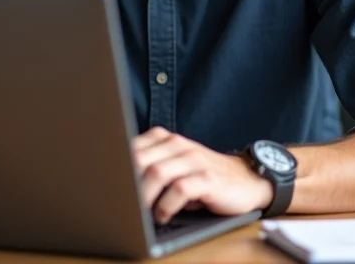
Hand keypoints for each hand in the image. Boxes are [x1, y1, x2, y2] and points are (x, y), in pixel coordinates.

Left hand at [132, 127, 273, 222]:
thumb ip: (152, 167)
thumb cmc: (204, 177)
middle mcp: (179, 145)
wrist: (246, 180)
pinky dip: (167, 205)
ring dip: (144, 197)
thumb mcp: (176, 167)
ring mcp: (194, 160)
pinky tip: (163, 215)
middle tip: (122, 203)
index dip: (118, 167)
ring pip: (158, 173)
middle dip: (127, 184)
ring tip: (140, 213)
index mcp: (167, 139)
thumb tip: (119, 184)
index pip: (133, 147)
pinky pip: (181, 189)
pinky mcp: (208, 179)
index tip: (108, 185)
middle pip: (141, 159)